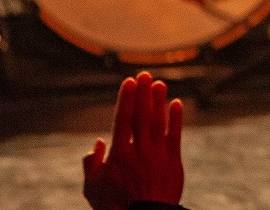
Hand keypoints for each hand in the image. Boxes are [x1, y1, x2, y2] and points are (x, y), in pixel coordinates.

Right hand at [82, 71, 185, 209]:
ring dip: (159, 101)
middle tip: (145, 74)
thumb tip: (97, 142)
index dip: (127, 98)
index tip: (129, 81)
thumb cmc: (114, 206)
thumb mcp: (92, 188)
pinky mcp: (173, 162)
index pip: (123, 119)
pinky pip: (176, 136)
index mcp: (119, 154)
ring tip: (160, 83)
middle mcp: (139, 150)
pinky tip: (177, 103)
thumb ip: (92, 164)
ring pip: (159, 122)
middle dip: (143, 93)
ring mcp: (158, 155)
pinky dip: (176, 119)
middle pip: (142, 116)